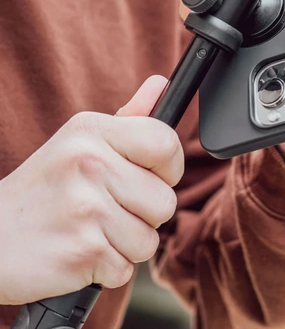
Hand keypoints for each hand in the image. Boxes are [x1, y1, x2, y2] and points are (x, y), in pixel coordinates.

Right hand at [0, 76, 182, 304]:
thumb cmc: (45, 188)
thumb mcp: (80, 141)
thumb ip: (129, 116)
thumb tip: (161, 84)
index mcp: (92, 131)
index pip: (166, 143)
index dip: (169, 167)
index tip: (151, 175)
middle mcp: (90, 164)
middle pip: (165, 201)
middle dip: (143, 214)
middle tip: (106, 208)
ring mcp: (86, 208)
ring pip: (149, 240)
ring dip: (125, 243)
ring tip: (90, 230)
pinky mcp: (82, 251)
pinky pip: (126, 269)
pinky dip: (107, 268)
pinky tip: (79, 251)